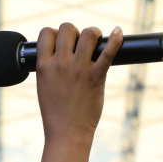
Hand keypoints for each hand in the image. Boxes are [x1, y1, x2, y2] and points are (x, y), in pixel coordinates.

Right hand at [34, 23, 122, 143]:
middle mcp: (60, 64)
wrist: (67, 133)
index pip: (46, 33)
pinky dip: (116, 40)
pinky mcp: (96, 77)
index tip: (61, 42)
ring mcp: (79, 70)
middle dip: (74, 32)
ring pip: (88, 34)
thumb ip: (49, 66)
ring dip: (92, 33)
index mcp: (44, 66)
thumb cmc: (56, 113)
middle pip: (67, 28)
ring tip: (95, 40)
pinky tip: (118, 32)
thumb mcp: (44, 85)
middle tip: (79, 43)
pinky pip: (108, 52)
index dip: (54, 33)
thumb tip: (60, 49)